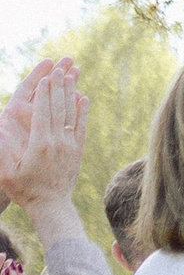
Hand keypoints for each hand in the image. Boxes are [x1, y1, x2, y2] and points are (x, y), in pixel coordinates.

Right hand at [0, 61, 89, 222]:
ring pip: (71, 114)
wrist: (51, 206)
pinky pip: (81, 126)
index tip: (45, 77)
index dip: (44, 93)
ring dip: (71, 94)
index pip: (42, 112)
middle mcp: (57, 142)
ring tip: (71, 76)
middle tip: (59, 69)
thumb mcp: (7, 174)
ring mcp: (70, 146)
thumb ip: (2, 153)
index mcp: (39, 145)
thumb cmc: (24, 191)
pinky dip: (83, 111)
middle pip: (58, 108)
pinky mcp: (78, 150)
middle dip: (58, 87)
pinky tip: (84, 98)